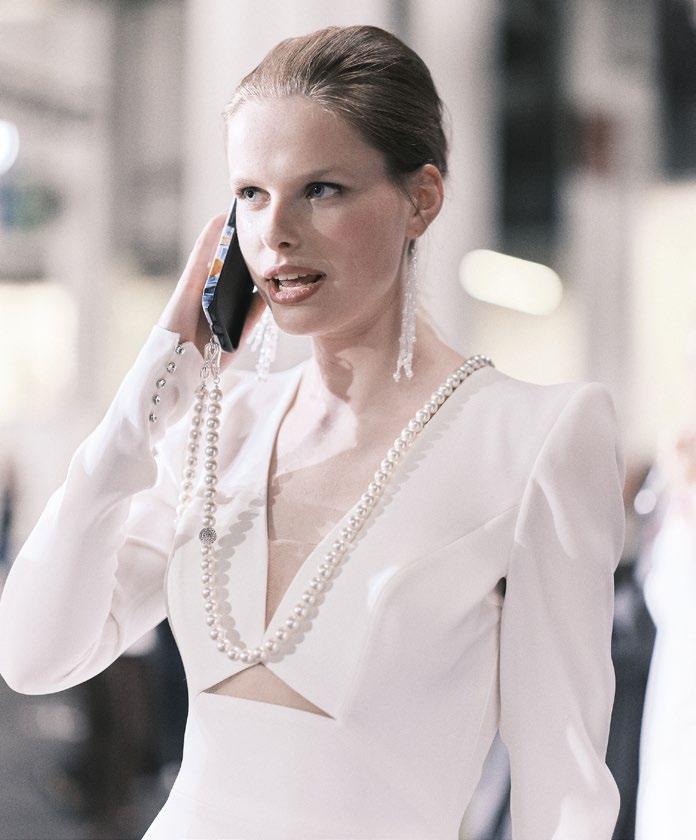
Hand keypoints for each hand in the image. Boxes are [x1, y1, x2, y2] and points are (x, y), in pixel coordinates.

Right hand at [157, 211, 267, 369]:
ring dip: (225, 232)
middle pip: (227, 261)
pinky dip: (209, 239)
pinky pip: (200, 258)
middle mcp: (207, 291)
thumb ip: (250, 313)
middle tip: (252, 217)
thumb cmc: (207, 357)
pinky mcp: (186, 285)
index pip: (236, 274)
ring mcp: (196, 287)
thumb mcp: (238, 333)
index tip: (262, 237)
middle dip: (238, 240)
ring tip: (237, 211)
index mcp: (220, 303)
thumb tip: (267, 292)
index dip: (248, 256)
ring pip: (214, 255)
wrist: (182, 372)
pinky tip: (219, 222)